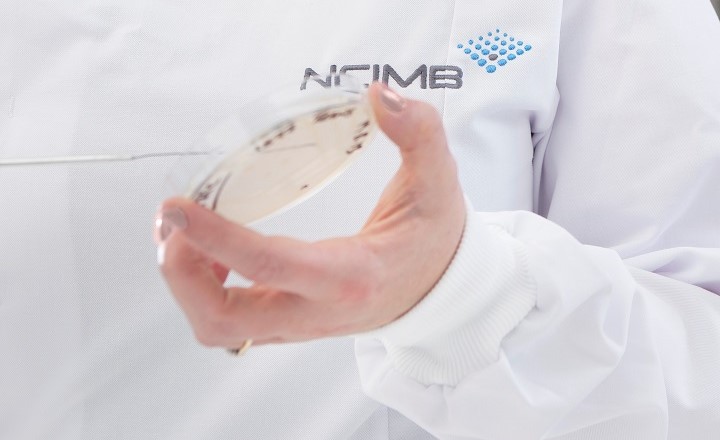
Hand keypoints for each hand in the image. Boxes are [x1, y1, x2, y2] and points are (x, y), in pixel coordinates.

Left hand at [155, 83, 465, 347]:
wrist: (439, 290)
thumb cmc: (434, 239)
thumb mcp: (439, 181)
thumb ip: (418, 132)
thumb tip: (379, 95)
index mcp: (351, 276)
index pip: (272, 266)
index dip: (216, 238)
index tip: (177, 207)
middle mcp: (317, 309)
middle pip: (223, 320)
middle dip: (181, 273)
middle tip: (174, 221)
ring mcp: (299, 324)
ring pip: (219, 328)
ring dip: (186, 284)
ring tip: (185, 232)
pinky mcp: (289, 323)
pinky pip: (230, 321)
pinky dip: (202, 289)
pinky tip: (208, 250)